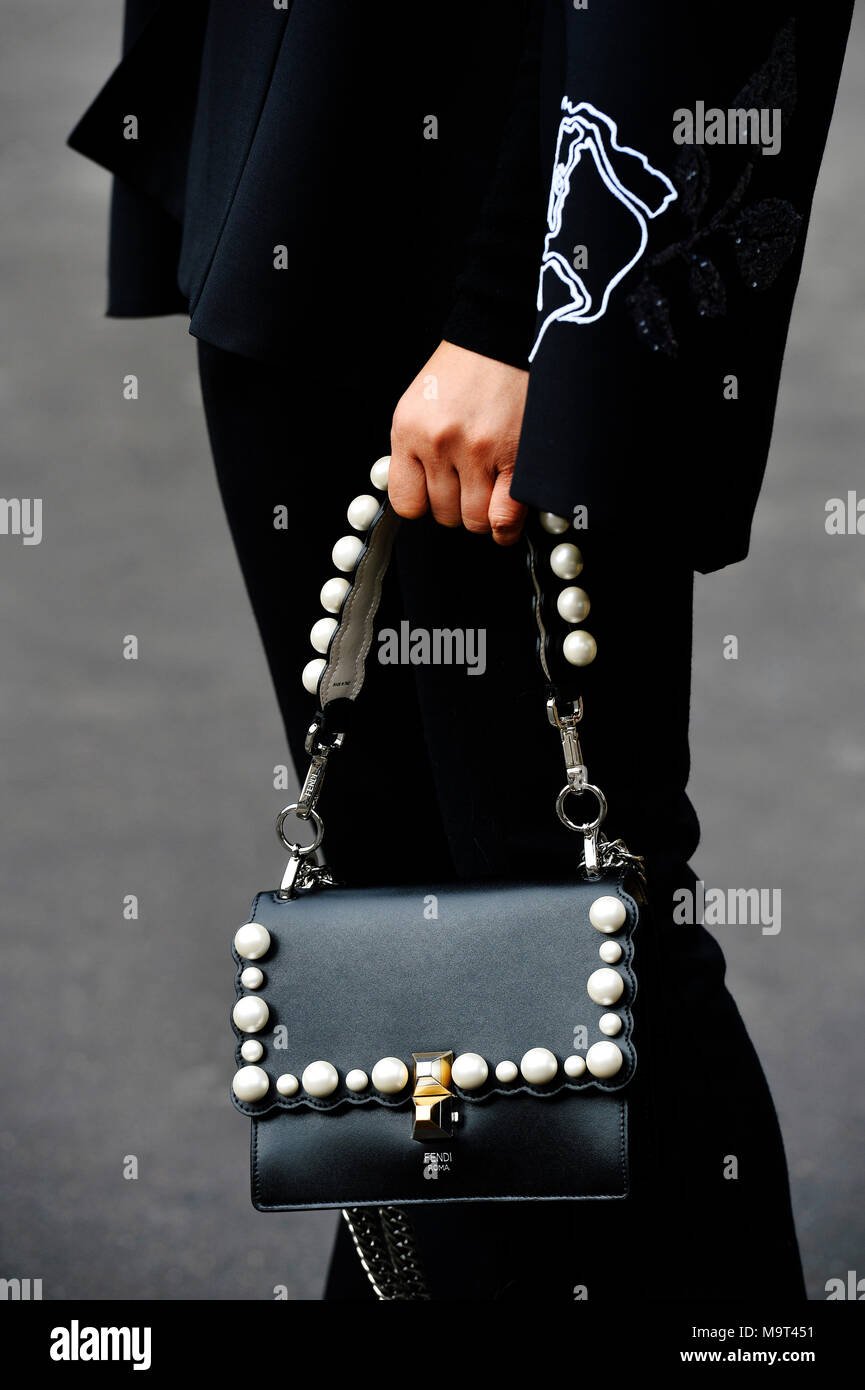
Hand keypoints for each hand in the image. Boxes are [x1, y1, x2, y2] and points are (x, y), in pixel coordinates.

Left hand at [389, 340, 528, 544]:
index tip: (438, 496)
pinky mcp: (515, 456)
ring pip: (475, 520)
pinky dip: (507, 526)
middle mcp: (439, 442)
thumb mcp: (421, 405)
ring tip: (492, 491)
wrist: (504, 333)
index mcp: (409, 430)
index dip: (426, 504)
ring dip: (484, 513)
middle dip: (459, 506)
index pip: (407, 503)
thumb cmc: (466, 370)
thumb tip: (424, 499)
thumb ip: (417, 452)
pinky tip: (508, 520)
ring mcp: (478, 451)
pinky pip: (505, 516)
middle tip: (471, 485)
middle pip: (445, 515)